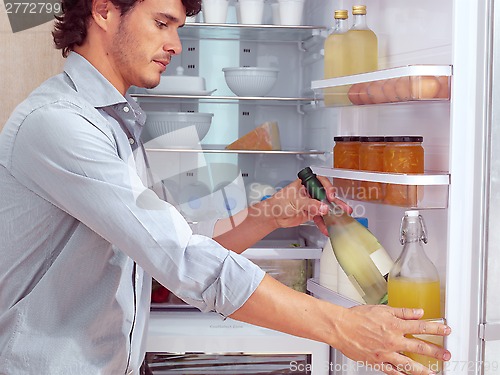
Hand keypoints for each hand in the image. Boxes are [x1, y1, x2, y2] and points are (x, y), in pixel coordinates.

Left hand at [264, 177, 351, 235]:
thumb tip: (323, 207)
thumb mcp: (296, 201)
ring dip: (333, 214)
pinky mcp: (310, 213)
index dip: (328, 188)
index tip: (330, 196)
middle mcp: (310, 192)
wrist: (273, 215)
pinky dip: (324, 224)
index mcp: (305, 184)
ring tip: (341, 218)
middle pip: (326, 196)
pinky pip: (320, 218)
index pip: (320, 182)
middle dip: (336, 202)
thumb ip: (311, 205)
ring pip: (325, 208)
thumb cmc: (279, 202)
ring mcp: (311, 203)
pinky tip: (327, 228)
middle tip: (344, 208)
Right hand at [333, 305, 450, 374]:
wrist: (341, 327)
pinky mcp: (377, 362)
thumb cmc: (357, 317)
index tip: (446, 331)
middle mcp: (393, 341)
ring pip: (409, 365)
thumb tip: (418, 312)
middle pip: (419, 347)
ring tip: (433, 373)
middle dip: (436, 352)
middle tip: (446, 356)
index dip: (436, 329)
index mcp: (395, 326)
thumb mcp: (382, 309)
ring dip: (423, 370)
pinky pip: (393, 371)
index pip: (421, 327)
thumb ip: (402, 312)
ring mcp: (386, 353)